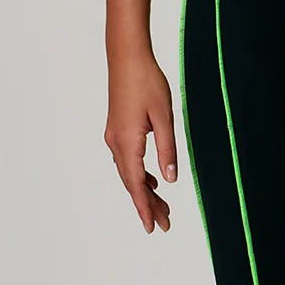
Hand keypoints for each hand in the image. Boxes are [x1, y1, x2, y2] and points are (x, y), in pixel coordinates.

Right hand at [104, 52, 177, 232]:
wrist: (127, 57)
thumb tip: (170, 179)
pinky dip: (139, 175)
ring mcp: (114, 136)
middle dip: (148, 205)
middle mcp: (116, 143)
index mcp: (128, 142)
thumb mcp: (164, 117)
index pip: (137, 184)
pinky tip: (153, 181)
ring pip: (129, 173)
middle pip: (132, 183)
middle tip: (166, 224)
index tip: (153, 227)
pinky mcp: (117, 130)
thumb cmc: (147, 82)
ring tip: (163, 208)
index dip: (146, 208)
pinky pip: (127, 161)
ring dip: (144, 192)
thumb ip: (167, 149)